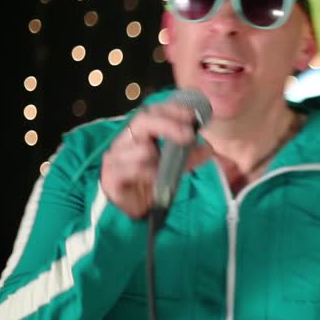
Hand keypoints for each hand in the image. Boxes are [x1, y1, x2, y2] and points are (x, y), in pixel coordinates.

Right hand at [100, 103, 213, 217]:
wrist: (133, 209)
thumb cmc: (150, 181)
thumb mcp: (174, 167)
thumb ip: (189, 156)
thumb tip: (207, 147)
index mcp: (137, 134)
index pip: (152, 112)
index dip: (171, 110)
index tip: (192, 116)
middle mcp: (124, 141)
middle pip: (143, 122)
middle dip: (168, 125)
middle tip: (189, 135)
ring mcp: (115, 158)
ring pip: (141, 149)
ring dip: (160, 158)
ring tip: (167, 169)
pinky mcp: (111, 176)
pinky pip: (133, 170)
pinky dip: (149, 173)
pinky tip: (156, 178)